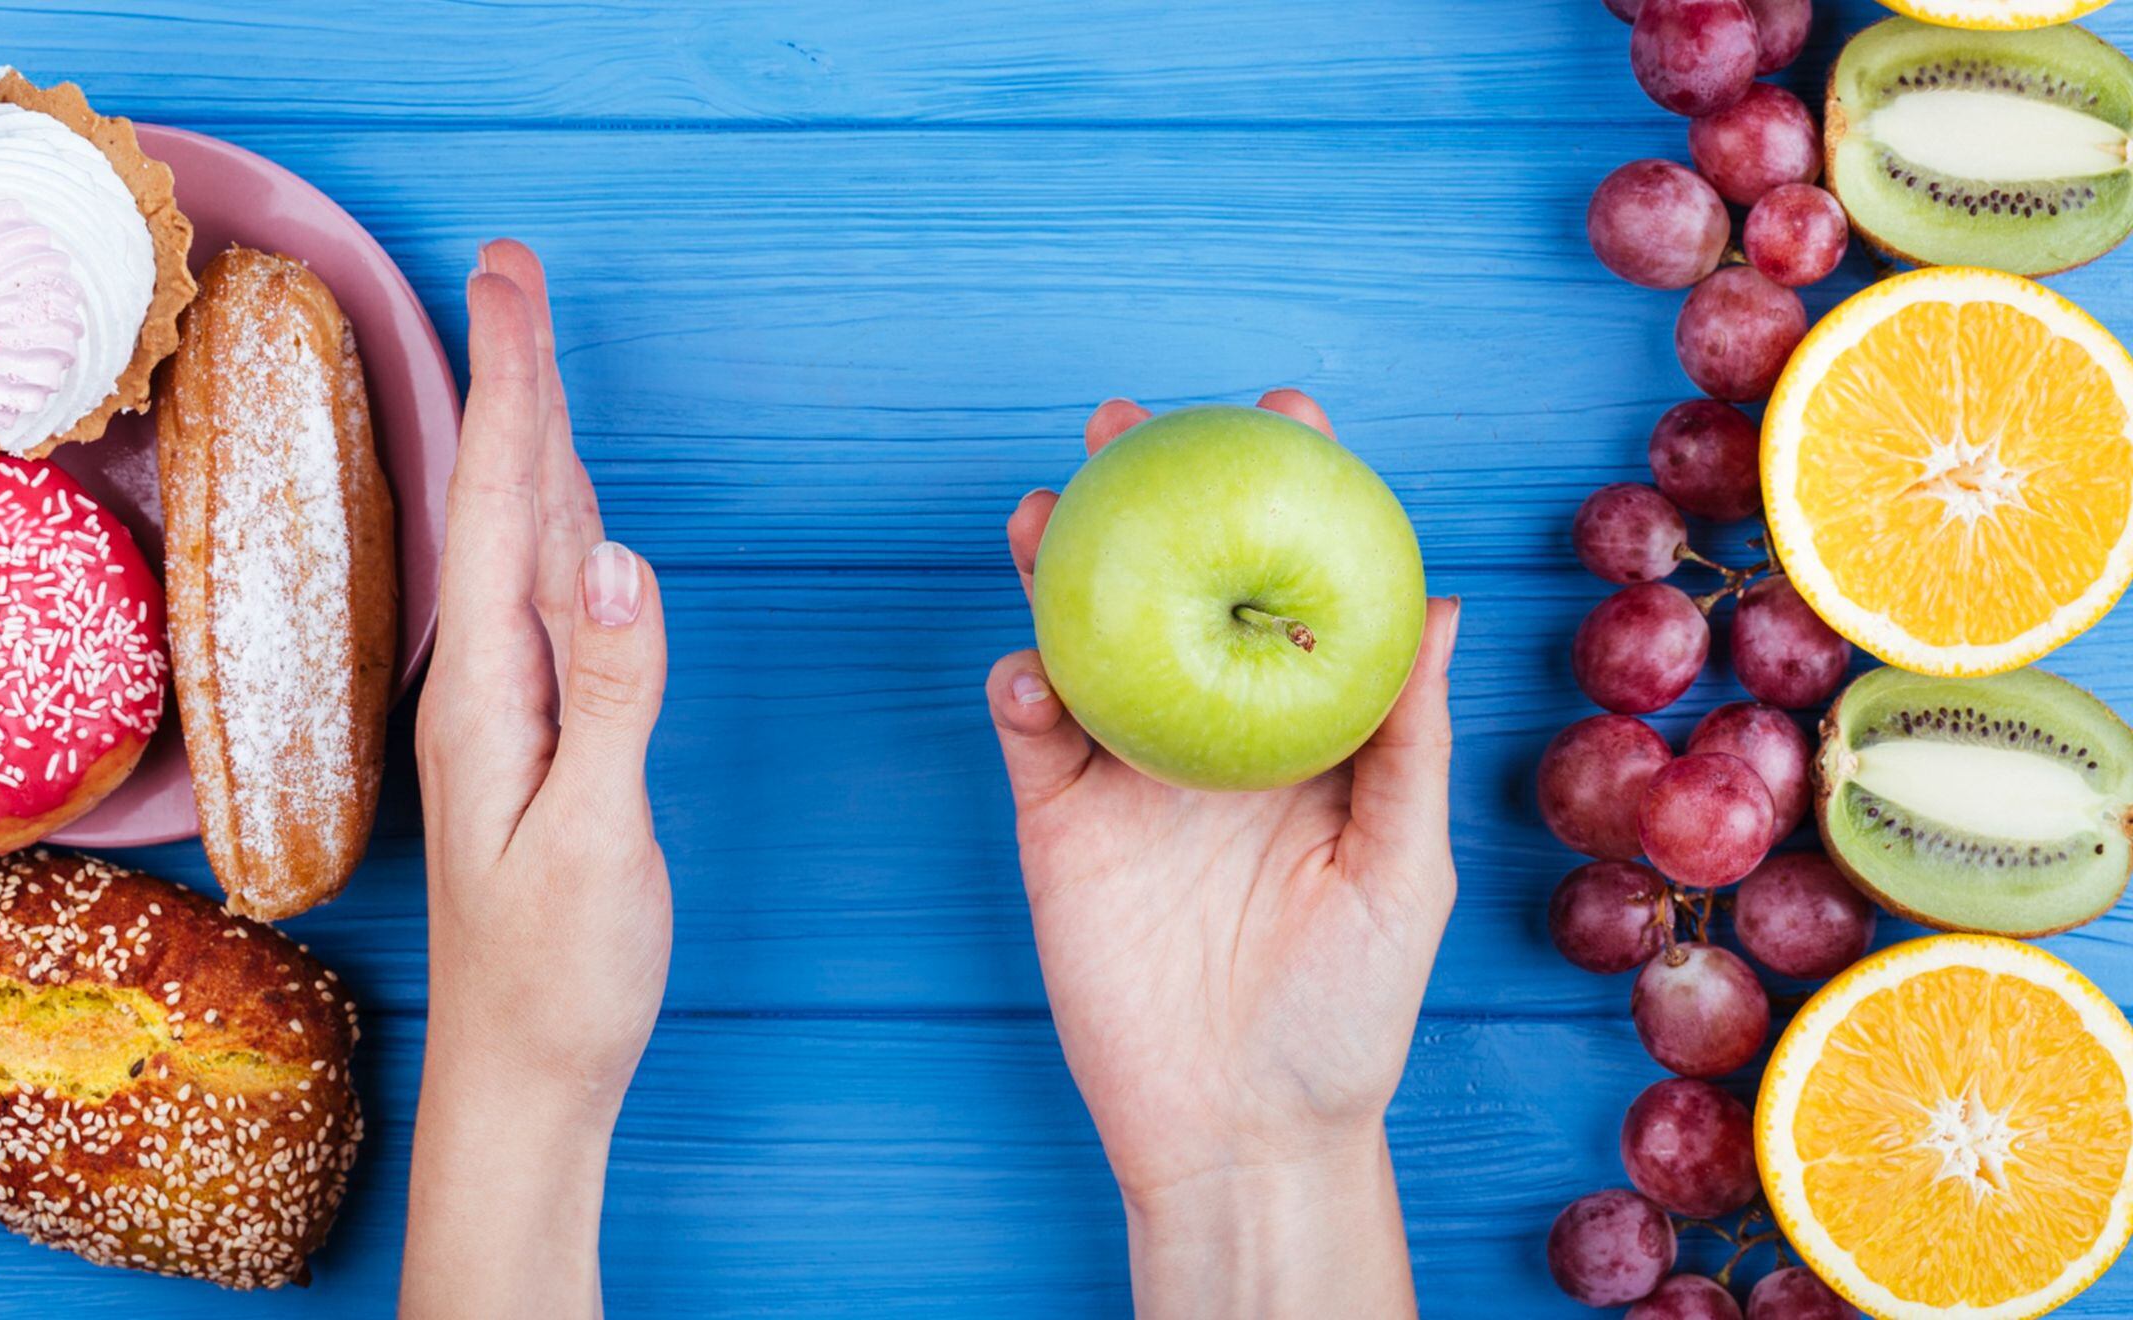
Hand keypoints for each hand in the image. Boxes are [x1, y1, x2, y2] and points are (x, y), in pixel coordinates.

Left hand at [402, 240, 669, 1318]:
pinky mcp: (534, 742)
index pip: (508, 509)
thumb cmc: (561, 977)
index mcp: (492, 693)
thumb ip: (611, 694)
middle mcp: (483, 686)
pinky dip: (555, 524)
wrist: (521, 1079)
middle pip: (503, 503)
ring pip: (522, 545)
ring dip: (530, 440)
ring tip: (533, 356)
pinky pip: (544, 601)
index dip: (516, 384)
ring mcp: (504, 713)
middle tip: (513, 274)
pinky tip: (565, 513)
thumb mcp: (596, 836)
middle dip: (514, 379)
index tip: (510, 281)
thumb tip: (617, 556)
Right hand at [985, 392, 1460, 1318]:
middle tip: (1128, 420)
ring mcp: (1129, 773)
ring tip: (1046, 509)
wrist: (1244, 1128)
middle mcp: (1212, 732)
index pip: (1295, 589)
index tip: (1288, 415)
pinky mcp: (1058, 823)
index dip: (1290, 497)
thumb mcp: (1404, 869)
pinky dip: (1021, 685)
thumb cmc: (1350, 1010)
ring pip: (1085, 638)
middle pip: (1174, 585)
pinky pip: (1032, 732)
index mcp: (1304, 733)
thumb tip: (1436, 605)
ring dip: (1057, 567)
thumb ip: (1407, 741)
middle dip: (1148, 496)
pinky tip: (1031, 667)